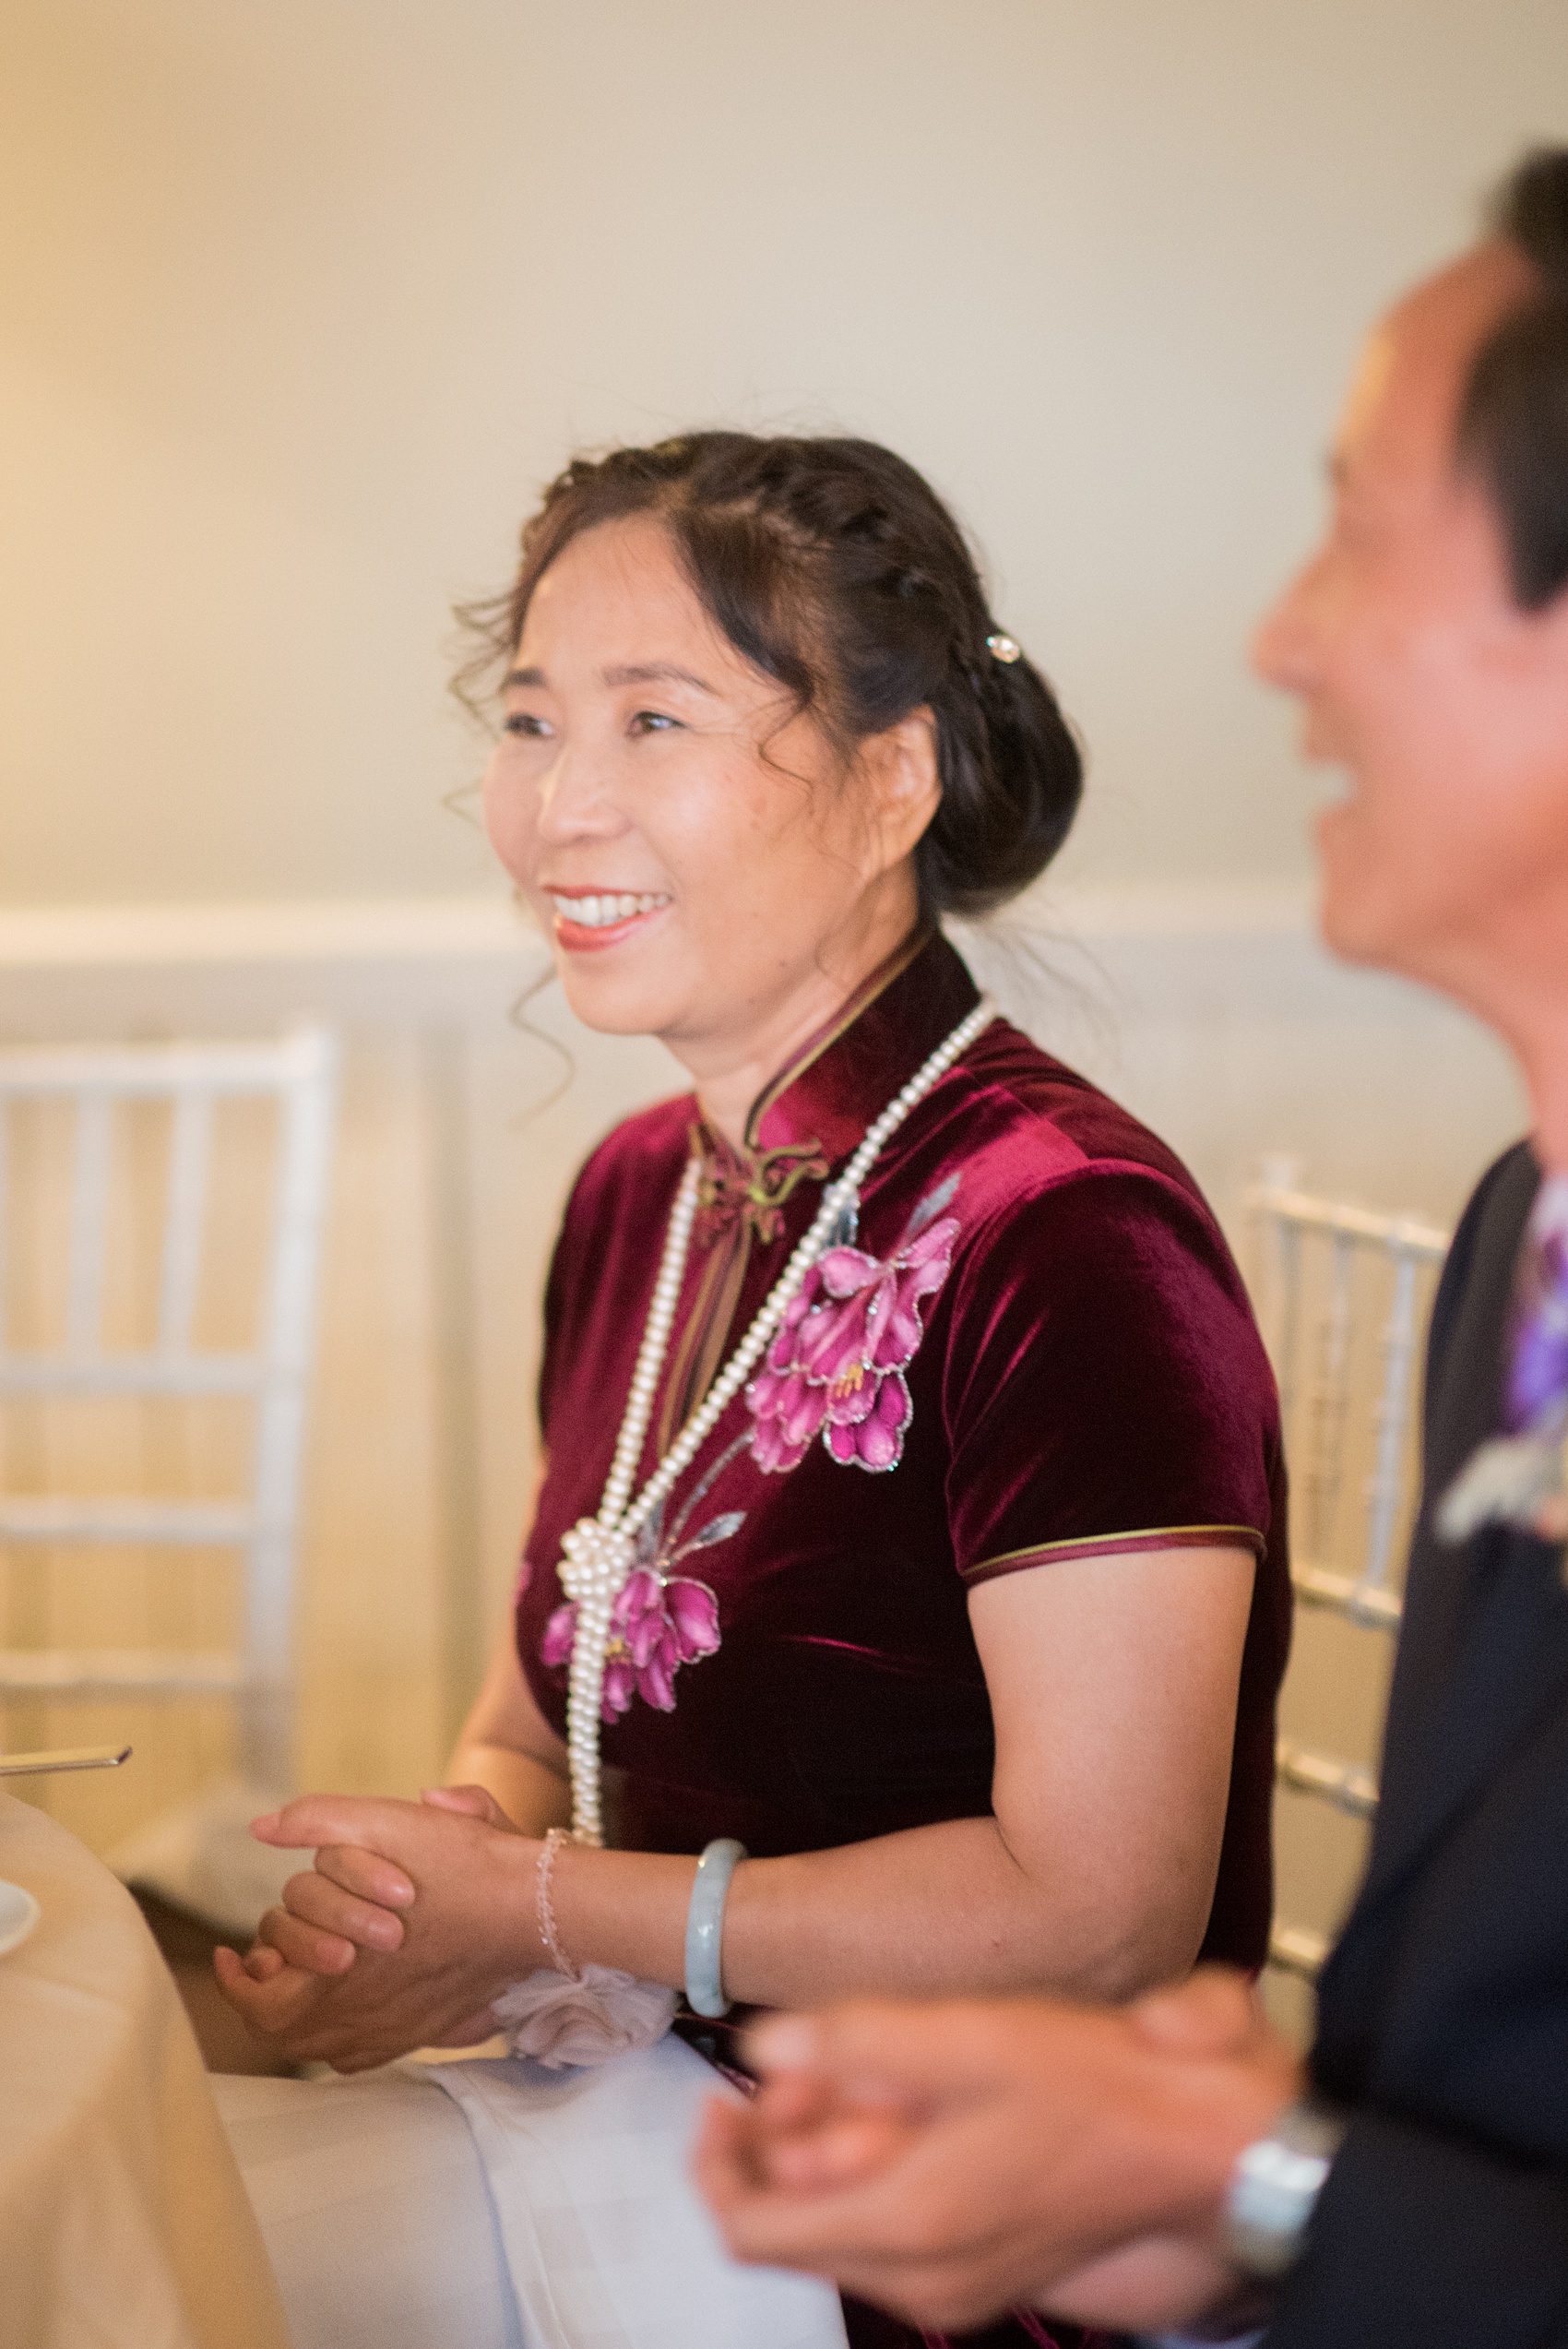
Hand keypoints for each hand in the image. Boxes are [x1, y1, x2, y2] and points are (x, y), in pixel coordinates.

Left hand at [212, 1790, 535, 2069]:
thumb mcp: (384, 1821)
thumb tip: (262, 1826)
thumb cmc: (462, 1864)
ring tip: (300, 1974)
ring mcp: (395, 2031)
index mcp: (336, 1977)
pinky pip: (363, 2054)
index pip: (255, 2001)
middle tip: (266, 1957)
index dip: (234, 1978)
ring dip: (299, 2014)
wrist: (533, 1907)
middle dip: (264, 1991)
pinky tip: (348, 1998)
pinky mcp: (425, 2031)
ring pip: (320, 2046)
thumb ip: (316, 1818)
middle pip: (282, 2030)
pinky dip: (342, 2033)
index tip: (230, 1954)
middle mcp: (360, 2019)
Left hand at [692, 1971, 1299, 2334]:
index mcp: (906, 2226)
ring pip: (841, 2237)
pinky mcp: (989, 2275)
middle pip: (789, 2235)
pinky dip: (874, 2178)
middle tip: (790, 2076)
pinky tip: (904, 2113)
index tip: (722, 2098)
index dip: (714, 2161)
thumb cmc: (1101, 2095)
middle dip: (772, 2150)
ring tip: (848, 2082)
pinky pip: (892, 2238)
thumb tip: (764, 2045)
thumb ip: (853, 2041)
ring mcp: (959, 2289)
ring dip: (823, 2161)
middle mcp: (924, 2279)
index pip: (748, 2229)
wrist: (1206, 2153)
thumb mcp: (968, 2036)